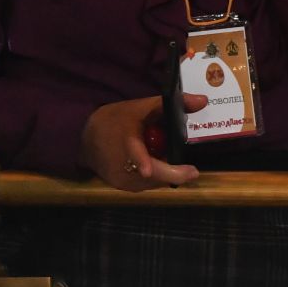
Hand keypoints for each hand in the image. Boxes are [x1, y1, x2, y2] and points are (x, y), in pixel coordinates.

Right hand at [81, 96, 204, 190]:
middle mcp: (122, 166)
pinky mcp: (120, 185)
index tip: (152, 171)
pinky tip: (164, 169)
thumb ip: (173, 104)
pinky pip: (143, 184)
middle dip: (172, 174)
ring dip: (166, 176)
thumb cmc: (115, 120)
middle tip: (192, 172)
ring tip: (181, 169)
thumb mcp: (142, 107)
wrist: (84, 137)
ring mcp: (120, 179)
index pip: (136, 156)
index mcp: (126, 144)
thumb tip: (203, 101)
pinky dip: (156, 178)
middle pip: (150, 175)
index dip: (144, 163)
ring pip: (149, 182)